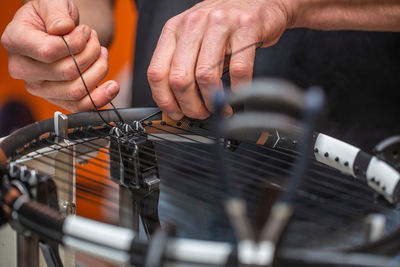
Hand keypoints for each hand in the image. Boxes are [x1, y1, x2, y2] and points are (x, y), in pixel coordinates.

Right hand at [1, 0, 118, 111]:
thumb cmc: (52, 16)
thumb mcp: (52, 3)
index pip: (49, 51)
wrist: (58, 29)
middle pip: (68, 72)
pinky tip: (112, 86)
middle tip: (93, 39)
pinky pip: (81, 107)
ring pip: (78, 90)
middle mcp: (23, 69)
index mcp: (16, 42)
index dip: (75, 42)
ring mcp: (40, 88)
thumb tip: (62, 29)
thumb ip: (56, 13)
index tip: (84, 31)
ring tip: (100, 53)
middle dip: (91, 52)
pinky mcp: (58, 99)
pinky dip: (101, 98)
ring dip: (99, 69)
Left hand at [147, 0, 290, 119]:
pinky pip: (239, 70)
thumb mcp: (193, 38)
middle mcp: (194, 23)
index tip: (175, 113)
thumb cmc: (223, 25)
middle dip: (190, 106)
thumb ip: (181, 64)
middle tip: (201, 114)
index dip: (165, 100)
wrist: (257, 1)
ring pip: (206, 76)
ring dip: (213, 102)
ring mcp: (220, 23)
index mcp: (174, 29)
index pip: (157, 72)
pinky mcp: (247, 27)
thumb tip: (175, 104)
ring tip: (219, 108)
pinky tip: (237, 95)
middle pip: (180, 79)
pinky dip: (237, 91)